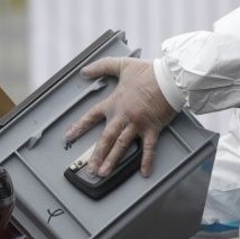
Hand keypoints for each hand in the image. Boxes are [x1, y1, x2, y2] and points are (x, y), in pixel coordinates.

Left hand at [63, 58, 177, 177]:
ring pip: (121, 146)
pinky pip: (149, 148)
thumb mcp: (122, 65)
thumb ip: (102, 67)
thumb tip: (84, 70)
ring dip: (112, 161)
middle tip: (89, 168)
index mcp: (115, 102)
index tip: (69, 136)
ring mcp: (138, 124)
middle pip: (106, 138)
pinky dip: (147, 160)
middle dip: (96, 155)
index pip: (92, 116)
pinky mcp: (153, 128)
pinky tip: (144, 172)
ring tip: (104, 173)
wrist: (169, 78)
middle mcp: (124, 116)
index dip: (80, 127)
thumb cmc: (148, 72)